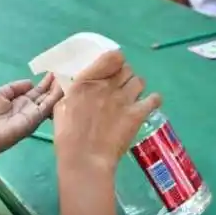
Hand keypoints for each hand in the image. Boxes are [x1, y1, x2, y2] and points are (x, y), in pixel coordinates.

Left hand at [0, 74, 61, 174]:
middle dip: (55, 85)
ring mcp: (30, 116)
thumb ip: (14, 88)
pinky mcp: (31, 122)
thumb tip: (30, 83)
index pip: (36, 91)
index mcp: (17, 101)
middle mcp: (27, 109)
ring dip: (59, 90)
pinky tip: (63, 88)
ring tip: (70, 77)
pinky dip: (55, 98)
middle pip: (45, 96)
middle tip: (68, 73)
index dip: (45, 83)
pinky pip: (46, 108)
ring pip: (48, 102)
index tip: (56, 72)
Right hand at [53, 50, 161, 172]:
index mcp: (88, 80)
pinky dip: (152, 100)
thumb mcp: (61, 106)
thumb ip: (70, 91)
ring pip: (140, 81)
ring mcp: (125, 99)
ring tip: (130, 96)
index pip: (113, 56)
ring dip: (135, 86)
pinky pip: (154, 99)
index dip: (115, 60)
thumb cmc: (68, 135)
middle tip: (118, 86)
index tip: (111, 68)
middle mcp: (109, 85)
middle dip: (123, 75)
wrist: (85, 158)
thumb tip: (73, 85)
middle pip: (127, 69)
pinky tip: (146, 105)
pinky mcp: (138, 114)